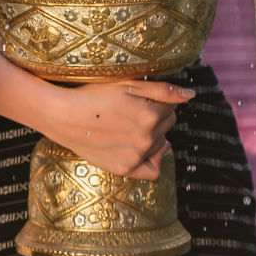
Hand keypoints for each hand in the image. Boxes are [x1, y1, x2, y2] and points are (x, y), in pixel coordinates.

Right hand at [41, 78, 193, 180]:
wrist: (64, 116)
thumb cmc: (94, 95)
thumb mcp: (128, 85)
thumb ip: (163, 90)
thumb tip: (191, 95)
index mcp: (150, 115)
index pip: (171, 106)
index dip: (157, 99)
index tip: (140, 97)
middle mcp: (146, 139)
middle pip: (168, 124)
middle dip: (158, 115)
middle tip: (133, 109)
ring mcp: (136, 157)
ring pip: (161, 143)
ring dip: (153, 134)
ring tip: (130, 125)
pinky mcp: (125, 169)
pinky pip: (153, 170)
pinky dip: (153, 159)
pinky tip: (143, 148)